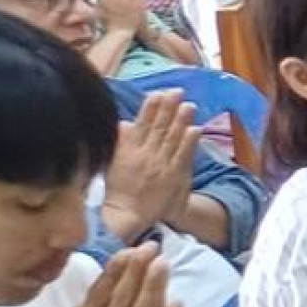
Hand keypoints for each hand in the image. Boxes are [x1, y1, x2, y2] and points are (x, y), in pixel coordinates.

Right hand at [100, 92, 196, 234]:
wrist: (126, 214)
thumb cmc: (117, 189)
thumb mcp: (111, 162)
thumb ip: (119, 142)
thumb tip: (124, 123)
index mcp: (128, 150)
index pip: (141, 124)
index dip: (150, 108)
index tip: (157, 93)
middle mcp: (144, 155)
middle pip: (158, 127)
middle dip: (168, 108)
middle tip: (177, 91)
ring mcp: (160, 165)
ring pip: (172, 138)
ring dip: (181, 120)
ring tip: (188, 105)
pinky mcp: (172, 176)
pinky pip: (182, 155)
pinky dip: (189, 142)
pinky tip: (195, 129)